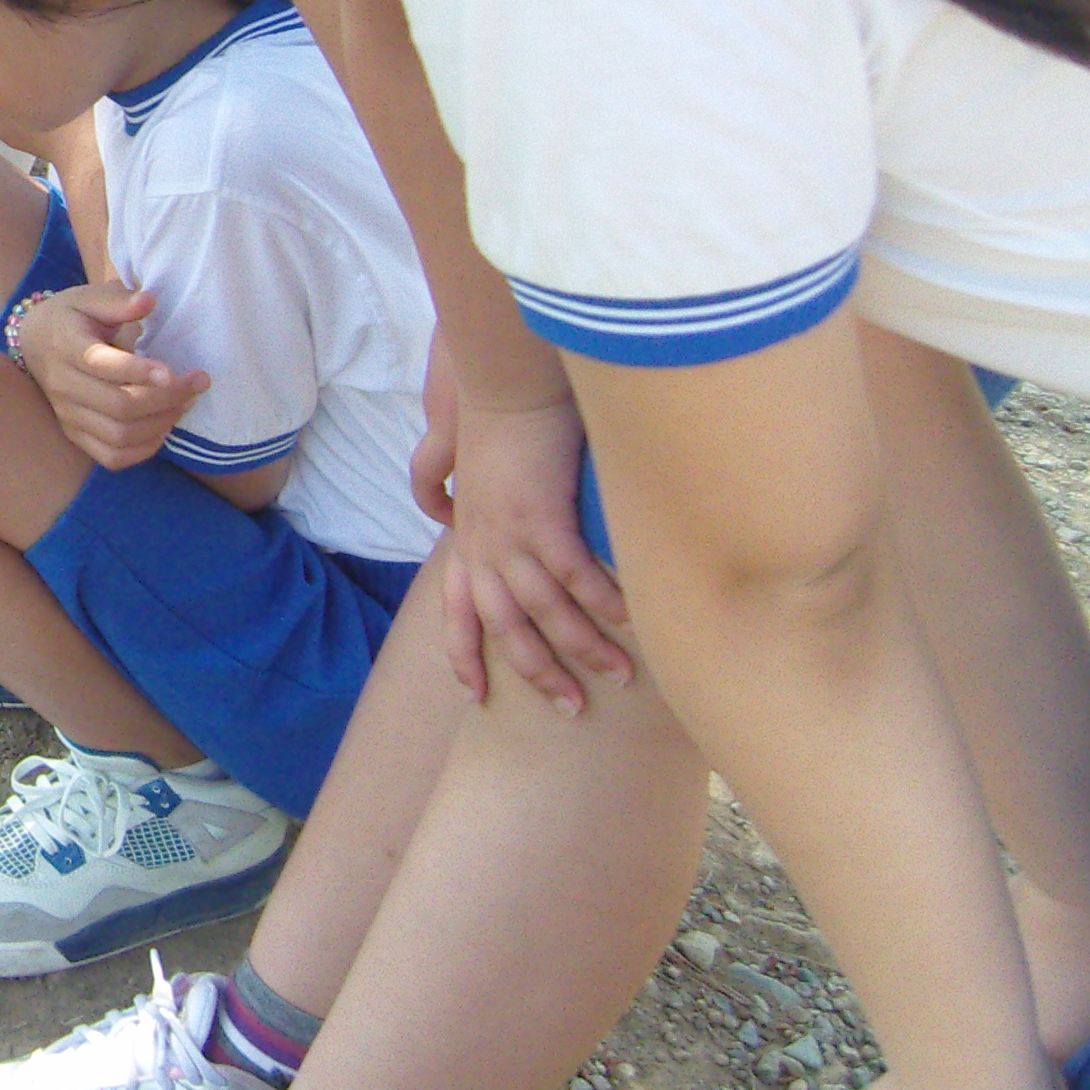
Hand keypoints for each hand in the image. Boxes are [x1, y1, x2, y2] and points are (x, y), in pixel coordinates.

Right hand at [12, 282, 210, 471]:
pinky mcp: (74, 434)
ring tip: (186, 403)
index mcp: (66, 345)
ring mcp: (68, 414)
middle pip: (118, 405)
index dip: (139, 371)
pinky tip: (163, 427)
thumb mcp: (89, 298)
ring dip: (161, 423)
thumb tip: (150, 300)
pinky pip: (112, 456)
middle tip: (198, 382)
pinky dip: (144, 449)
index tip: (173, 371)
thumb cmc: (71, 316)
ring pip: (119, 435)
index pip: (101, 365)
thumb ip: (119, 300)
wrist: (34, 342)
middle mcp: (63, 384)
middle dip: (166, 398)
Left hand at [421, 355, 618, 711]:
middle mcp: (480, 545)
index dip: (465, 654)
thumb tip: (525, 537)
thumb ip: (502, 517)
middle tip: (570, 706)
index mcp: (466, 541)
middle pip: (504, 626)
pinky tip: (631, 619)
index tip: (477, 695)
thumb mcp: (491, 481)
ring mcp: (508, 533)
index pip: (458, 611)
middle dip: (537, 671)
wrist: (504, 383)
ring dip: (582, 646)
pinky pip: (575, 573)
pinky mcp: (540, 515)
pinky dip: (603, 600)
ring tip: (619, 674)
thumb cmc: (504, 425)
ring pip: (544, 609)